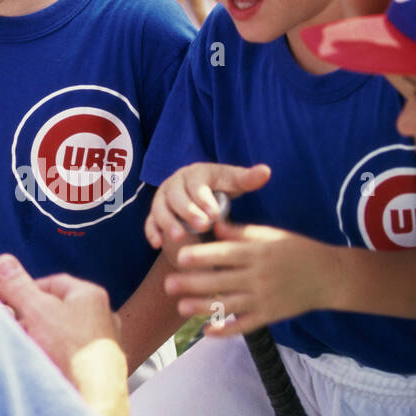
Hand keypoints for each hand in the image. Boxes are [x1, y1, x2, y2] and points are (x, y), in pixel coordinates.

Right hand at [0, 255, 126, 415]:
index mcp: (91, 296)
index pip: (52, 282)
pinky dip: (48, 357)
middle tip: (8, 323)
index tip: (6, 298)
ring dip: (35, 338)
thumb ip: (18, 286)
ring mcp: (98, 346)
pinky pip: (65, 357)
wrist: (93, 402)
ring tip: (20, 346)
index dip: (25, 288)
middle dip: (27, 315)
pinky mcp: (93, 371)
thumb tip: (3, 261)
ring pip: (58, 335)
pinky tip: (35, 364)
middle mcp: (100, 318)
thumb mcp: (37, 311)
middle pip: (54, 309)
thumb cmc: (72, 353)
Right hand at [145, 162, 271, 251]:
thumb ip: (247, 179)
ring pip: (160, 209)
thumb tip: (266, 171)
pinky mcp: (154, 213)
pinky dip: (151, 231)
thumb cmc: (219, 190)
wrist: (198, 200)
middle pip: (177, 196)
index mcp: (195, 173)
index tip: (215, 213)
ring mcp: (162, 198)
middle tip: (202, 225)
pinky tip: (157, 244)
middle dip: (188, 211)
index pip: (197, 184)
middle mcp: (175, 183)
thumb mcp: (233, 184)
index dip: (204, 198)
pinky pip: (149, 221)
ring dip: (168, 222)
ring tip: (179, 237)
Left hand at [164, 222, 331, 335]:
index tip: (179, 257)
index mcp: (258, 252)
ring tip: (181, 307)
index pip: (225, 255)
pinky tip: (208, 331)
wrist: (328, 276)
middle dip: (192, 284)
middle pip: (221, 281)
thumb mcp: (270, 235)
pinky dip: (226, 331)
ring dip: (203, 308)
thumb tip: (214, 224)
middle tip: (168, 284)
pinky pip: (245, 325)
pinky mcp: (270, 316)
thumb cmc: (296, 249)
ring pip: (229, 305)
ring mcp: (264, 298)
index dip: (201, 256)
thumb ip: (241, 232)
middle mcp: (260, 276)